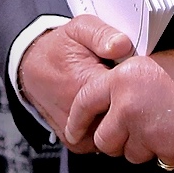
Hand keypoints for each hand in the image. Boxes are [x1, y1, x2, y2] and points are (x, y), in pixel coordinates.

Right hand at [19, 16, 133, 152]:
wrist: (31, 67)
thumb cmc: (60, 47)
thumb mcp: (80, 29)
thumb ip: (102, 34)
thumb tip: (122, 44)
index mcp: (86, 84)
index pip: (128, 95)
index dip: (140, 86)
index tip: (143, 76)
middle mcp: (80, 112)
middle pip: (124, 118)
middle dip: (134, 105)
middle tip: (136, 89)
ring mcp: (77, 130)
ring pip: (115, 134)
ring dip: (123, 120)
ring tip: (122, 99)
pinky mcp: (74, 140)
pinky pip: (102, 143)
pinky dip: (110, 131)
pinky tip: (111, 111)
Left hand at [70, 45, 173, 167]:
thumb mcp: (150, 65)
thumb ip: (125, 86)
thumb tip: (110, 108)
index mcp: (121, 80)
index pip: (83, 104)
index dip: (76, 122)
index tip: (75, 132)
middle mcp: (127, 106)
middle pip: (104, 140)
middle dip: (117, 141)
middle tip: (135, 131)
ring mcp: (145, 130)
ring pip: (130, 155)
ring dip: (145, 147)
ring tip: (166, 127)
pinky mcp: (165, 149)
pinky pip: (158, 161)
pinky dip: (169, 153)